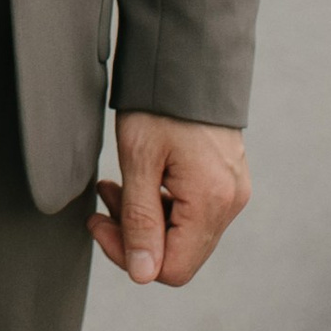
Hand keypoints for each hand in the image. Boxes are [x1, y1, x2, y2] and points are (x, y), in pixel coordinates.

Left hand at [92, 113, 250, 286]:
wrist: (189, 55)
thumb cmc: (161, 102)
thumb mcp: (138, 159)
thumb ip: (140, 220)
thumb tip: (143, 274)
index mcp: (211, 202)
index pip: (173, 269)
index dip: (129, 257)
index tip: (98, 224)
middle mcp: (230, 202)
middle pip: (179, 253)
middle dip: (134, 235)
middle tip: (103, 200)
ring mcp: (232, 190)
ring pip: (184, 232)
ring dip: (145, 217)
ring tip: (114, 186)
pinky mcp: (227, 178)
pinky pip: (194, 210)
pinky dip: (162, 203)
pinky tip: (140, 179)